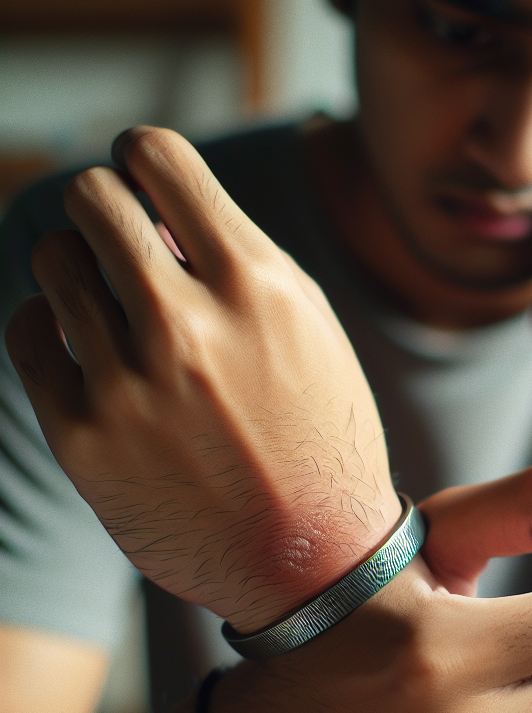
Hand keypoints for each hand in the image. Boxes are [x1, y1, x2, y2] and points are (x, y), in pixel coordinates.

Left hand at [5, 127, 399, 632]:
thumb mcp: (309, 331)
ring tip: (117, 310)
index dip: (143, 158)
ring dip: (81, 271)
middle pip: (92, 198)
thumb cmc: (321, 438)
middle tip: (124, 243)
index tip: (145, 183)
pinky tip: (85, 347)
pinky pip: (27, 334)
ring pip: (54, 262)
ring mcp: (129, 382)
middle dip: (105, 208)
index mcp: (259, 286)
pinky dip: (49, 328)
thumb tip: (155, 214)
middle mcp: (189, 324)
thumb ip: (239, 259)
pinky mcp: (83, 436)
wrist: (312, 557)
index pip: (157, 155)